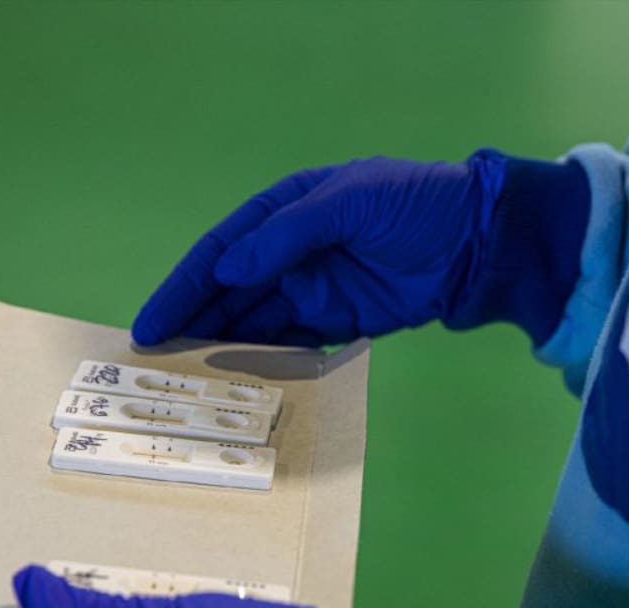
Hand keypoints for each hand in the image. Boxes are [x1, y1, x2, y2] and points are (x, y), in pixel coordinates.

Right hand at [131, 153, 508, 346]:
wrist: (477, 242)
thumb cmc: (414, 206)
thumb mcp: (350, 202)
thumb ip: (288, 234)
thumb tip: (228, 270)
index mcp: (285, 211)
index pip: (221, 251)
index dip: (182, 287)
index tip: (151, 324)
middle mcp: (289, 252)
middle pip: (228, 293)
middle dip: (191, 326)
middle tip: (154, 365)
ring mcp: (313, 290)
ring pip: (254, 324)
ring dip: (222, 349)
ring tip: (186, 382)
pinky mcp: (339, 322)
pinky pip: (291, 345)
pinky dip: (266, 362)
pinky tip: (240, 383)